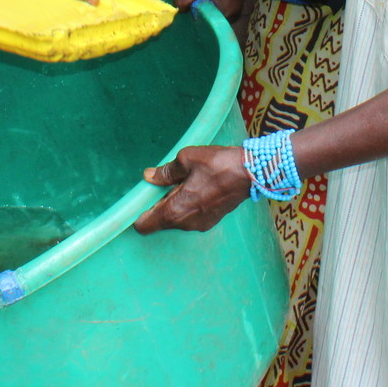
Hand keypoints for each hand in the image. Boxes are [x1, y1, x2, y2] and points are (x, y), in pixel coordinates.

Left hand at [134, 145, 253, 233]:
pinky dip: (187, 207)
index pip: (145, 226)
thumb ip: (165, 172)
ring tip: (184, 183)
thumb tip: (149, 176)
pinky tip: (196, 189)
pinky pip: (190, 218)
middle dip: (157, 206)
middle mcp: (185, 224)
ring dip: (173, 205)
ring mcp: (199, 225)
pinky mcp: (211, 222)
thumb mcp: (186, 160)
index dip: (137, 214)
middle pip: (160, 222)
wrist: (250, 173)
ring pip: (176, 220)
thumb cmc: (217, 165)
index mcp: (175, 211)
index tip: (139, 200)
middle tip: (164, 183)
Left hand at [175, 0, 247, 20]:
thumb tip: (179, 10)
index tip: (185, 6)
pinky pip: (217, 2)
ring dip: (201, 1)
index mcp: (228, 12)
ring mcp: (235, 3)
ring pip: (212, 9)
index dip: (193, 17)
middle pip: (209, 17)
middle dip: (197, 8)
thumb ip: (184, 1)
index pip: (206, 25)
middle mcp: (235, 11)